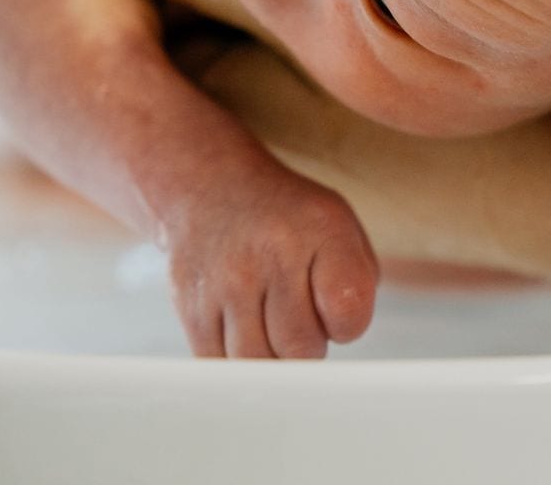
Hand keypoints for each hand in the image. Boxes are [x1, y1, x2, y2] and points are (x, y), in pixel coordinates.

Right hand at [165, 162, 379, 358]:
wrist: (210, 187)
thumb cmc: (286, 217)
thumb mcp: (340, 226)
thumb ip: (359, 282)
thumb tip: (342, 338)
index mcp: (319, 232)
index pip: (348, 314)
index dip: (347, 324)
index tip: (336, 308)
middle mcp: (270, 255)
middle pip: (301, 349)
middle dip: (308, 343)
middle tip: (299, 314)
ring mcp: (225, 283)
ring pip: (258, 362)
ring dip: (271, 354)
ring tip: (270, 321)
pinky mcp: (191, 307)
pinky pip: (220, 363)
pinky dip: (236, 357)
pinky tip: (242, 326)